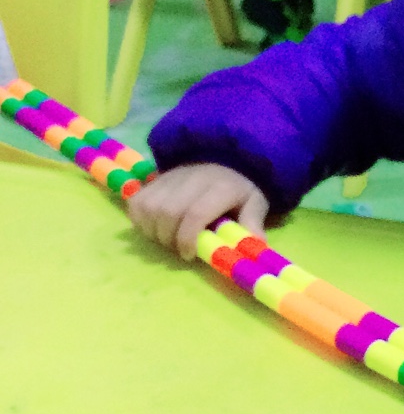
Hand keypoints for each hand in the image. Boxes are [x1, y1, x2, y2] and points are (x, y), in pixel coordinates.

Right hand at [128, 162, 268, 261]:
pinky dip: (140, 219)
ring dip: (153, 231)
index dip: (187, 239)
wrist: (225, 158)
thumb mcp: (255, 202)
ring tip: (168, 239)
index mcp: (220, 187)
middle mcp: (191, 179)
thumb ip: (253, 223)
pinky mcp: (155, 179)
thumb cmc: (239, 188)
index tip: (189, 255)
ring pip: (148, 207)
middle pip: (167, 212)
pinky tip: (155, 227)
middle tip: (180, 249)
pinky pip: (136, 202)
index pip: (195, 213)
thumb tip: (255, 246)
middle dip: (169, 238)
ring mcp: (170, 177)